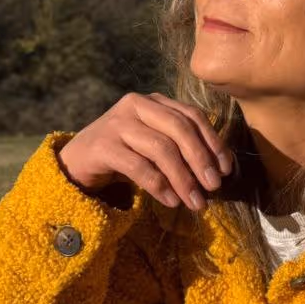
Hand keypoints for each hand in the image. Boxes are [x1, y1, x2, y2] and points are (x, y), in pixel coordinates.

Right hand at [57, 92, 233, 211]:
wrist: (78, 161)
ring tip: (195, 202)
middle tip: (214, 188)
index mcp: (155, 101)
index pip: (192, 116)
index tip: (226, 169)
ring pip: (161, 148)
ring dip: (183, 179)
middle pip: (179, 129)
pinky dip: (159, 185)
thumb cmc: (126, 153)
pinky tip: (171, 201)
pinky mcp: (102, 146)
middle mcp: (136, 105)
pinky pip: (138, 166)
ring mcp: (117, 123)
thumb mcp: (156, 144)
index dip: (213, 142)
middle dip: (201, 160)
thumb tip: (220, 169)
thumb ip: (182, 148)